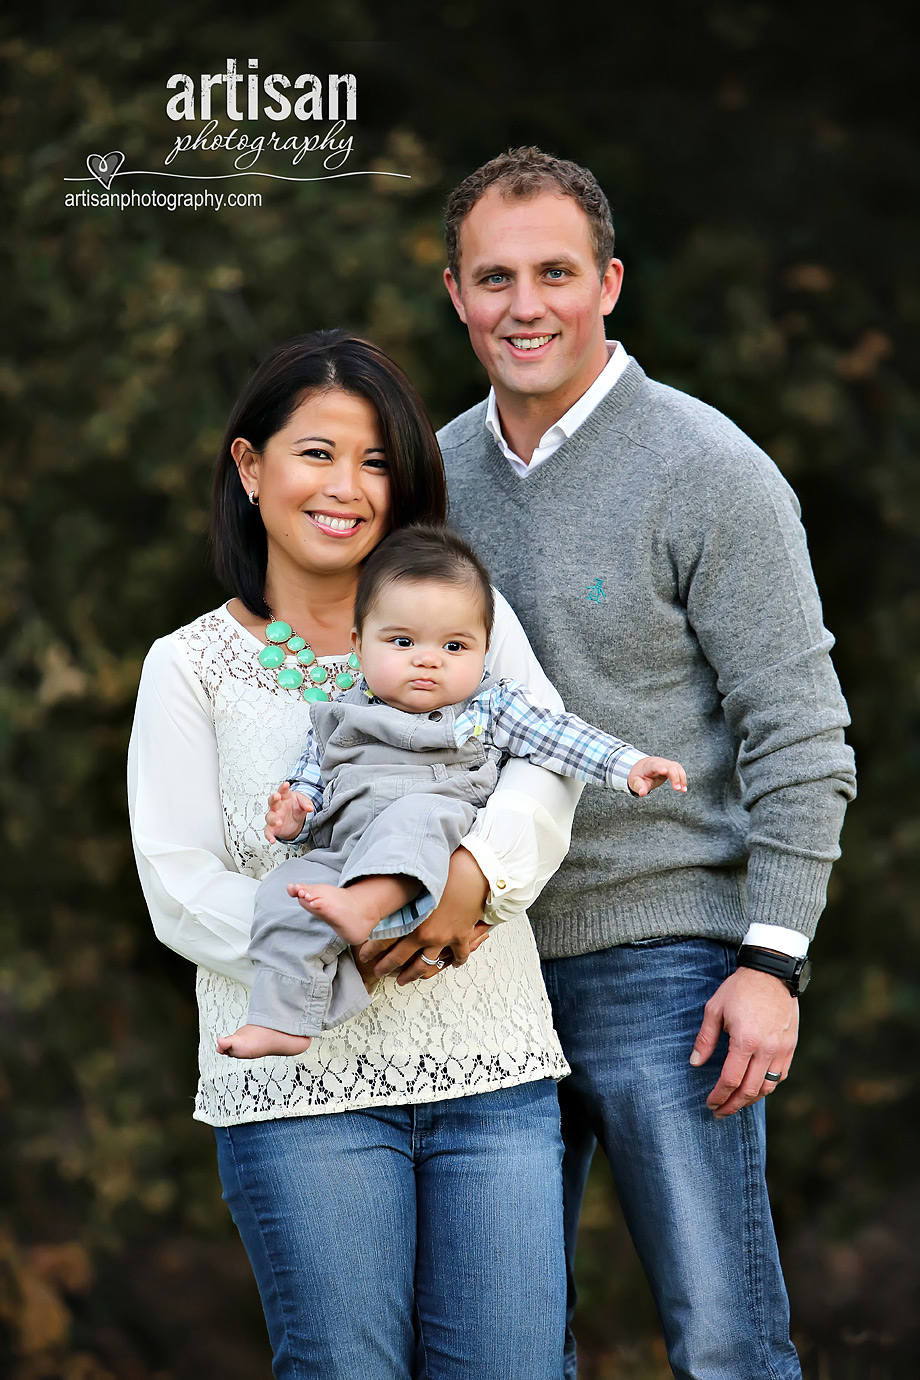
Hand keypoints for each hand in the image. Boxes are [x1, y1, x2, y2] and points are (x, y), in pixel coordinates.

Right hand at [264, 782, 312, 842]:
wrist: (295, 821)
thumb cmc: (296, 808)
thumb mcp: (303, 803)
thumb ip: (306, 803)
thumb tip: (310, 808)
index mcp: (285, 797)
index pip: (283, 791)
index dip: (283, 787)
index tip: (286, 784)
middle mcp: (277, 806)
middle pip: (272, 801)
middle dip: (274, 798)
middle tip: (276, 796)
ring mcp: (274, 817)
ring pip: (270, 817)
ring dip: (273, 819)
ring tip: (279, 822)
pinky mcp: (273, 828)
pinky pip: (268, 832)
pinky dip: (269, 836)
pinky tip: (272, 839)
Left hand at [357, 846, 491, 985]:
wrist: (471, 875)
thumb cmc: (444, 874)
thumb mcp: (414, 886)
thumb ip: (399, 898)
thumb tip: (381, 898)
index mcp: (410, 921)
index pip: (383, 940)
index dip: (370, 949)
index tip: (363, 955)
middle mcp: (425, 935)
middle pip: (400, 958)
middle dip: (386, 966)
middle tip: (378, 971)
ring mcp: (444, 939)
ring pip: (425, 965)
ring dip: (413, 974)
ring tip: (405, 980)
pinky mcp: (461, 937)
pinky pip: (459, 955)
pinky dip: (456, 962)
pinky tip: (453, 965)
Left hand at [627, 756, 687, 796]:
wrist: (643, 767)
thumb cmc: (639, 775)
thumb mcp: (635, 782)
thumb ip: (639, 787)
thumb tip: (642, 793)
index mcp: (649, 765)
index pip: (655, 765)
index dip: (660, 767)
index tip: (665, 772)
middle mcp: (659, 762)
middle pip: (669, 766)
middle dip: (674, 776)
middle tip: (677, 789)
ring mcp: (666, 764)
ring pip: (677, 767)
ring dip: (681, 778)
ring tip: (682, 790)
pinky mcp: (671, 767)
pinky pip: (679, 770)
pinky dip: (683, 778)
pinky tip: (683, 788)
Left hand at [690, 967, 798, 1117]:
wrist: (771, 972)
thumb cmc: (739, 988)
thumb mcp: (714, 1009)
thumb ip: (705, 1039)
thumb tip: (695, 1063)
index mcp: (745, 1041)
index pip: (731, 1080)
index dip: (719, 1096)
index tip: (710, 1103)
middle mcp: (766, 1049)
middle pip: (750, 1090)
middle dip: (733, 1105)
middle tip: (720, 1112)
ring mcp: (782, 1049)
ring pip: (767, 1087)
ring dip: (750, 1100)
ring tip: (736, 1104)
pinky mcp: (791, 1046)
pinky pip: (781, 1075)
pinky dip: (767, 1086)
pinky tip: (756, 1088)